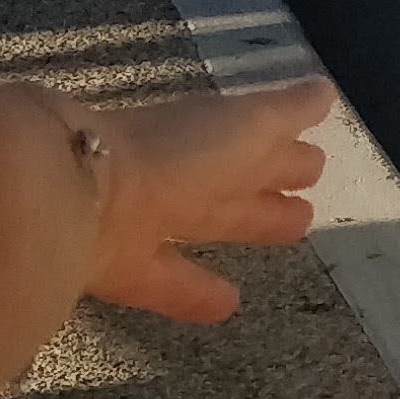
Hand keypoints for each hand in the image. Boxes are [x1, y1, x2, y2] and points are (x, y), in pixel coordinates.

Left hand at [78, 76, 332, 322]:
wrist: (75, 190)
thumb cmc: (171, 152)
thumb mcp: (243, 126)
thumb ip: (284, 114)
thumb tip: (324, 91)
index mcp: (208, 134)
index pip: (256, 141)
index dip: (286, 152)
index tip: (317, 161)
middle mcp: (179, 171)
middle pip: (233, 181)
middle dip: (268, 189)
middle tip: (306, 209)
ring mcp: (148, 216)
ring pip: (208, 222)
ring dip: (246, 229)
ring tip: (291, 239)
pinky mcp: (123, 265)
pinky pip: (167, 278)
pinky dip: (197, 292)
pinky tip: (229, 307)